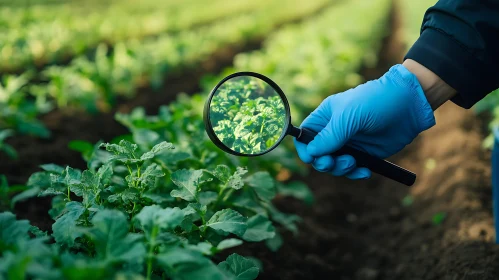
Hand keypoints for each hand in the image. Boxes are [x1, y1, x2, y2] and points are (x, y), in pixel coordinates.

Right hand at [294, 64, 435, 178]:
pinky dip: (355, 174)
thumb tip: (311, 153)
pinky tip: (365, 171)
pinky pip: (352, 169)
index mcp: (325, 117)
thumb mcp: (349, 116)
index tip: (312, 158)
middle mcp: (334, 131)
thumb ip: (330, 135)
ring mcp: (349, 144)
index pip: (305, 136)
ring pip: (334, 165)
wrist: (408, 104)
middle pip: (317, 155)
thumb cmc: (375, 101)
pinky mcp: (364, 154)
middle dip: (324, 162)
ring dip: (340, 169)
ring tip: (354, 163)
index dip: (305, 149)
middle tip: (334, 162)